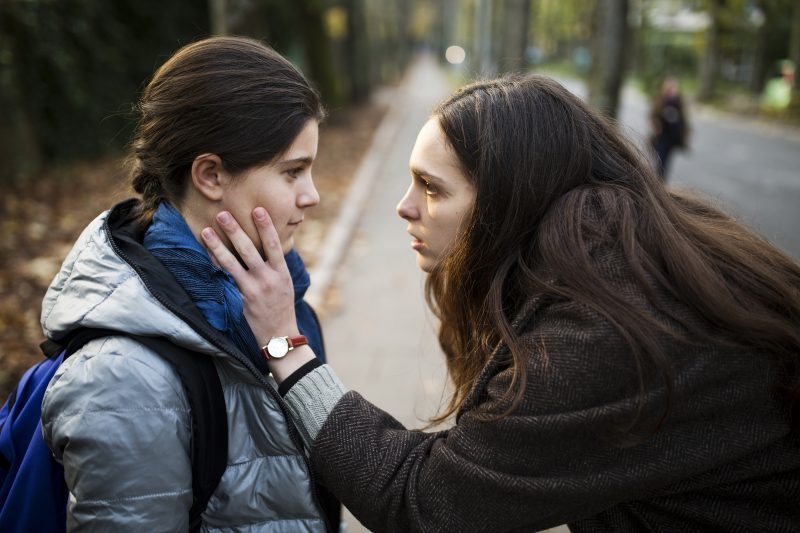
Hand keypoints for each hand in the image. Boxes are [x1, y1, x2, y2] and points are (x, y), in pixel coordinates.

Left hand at [201, 207, 298, 345]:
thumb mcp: (286, 283)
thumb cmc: (282, 307)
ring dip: (218, 245)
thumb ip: (276, 265)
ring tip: (206, 231)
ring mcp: (254, 288)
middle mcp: (269, 278)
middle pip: (250, 249)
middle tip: (223, 214)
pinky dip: (216, 264)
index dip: (266, 227)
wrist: (279, 335)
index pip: (274, 245)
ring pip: (233, 263)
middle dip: (235, 230)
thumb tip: (271, 244)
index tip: (258, 210)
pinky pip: (226, 277)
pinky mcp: (242, 298)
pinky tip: (207, 253)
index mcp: (282, 272)